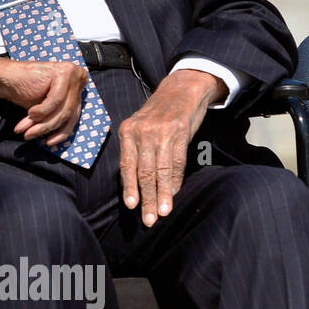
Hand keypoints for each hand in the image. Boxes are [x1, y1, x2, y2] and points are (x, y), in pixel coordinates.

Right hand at [0, 52, 88, 144]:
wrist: (5, 76)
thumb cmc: (25, 92)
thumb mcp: (46, 110)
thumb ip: (58, 118)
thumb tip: (62, 139)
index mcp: (78, 86)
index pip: (74, 116)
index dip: (61, 133)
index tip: (48, 142)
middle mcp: (78, 77)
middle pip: (69, 113)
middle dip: (47, 128)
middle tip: (31, 136)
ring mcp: (72, 73)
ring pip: (62, 110)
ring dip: (42, 124)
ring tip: (27, 130)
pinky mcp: (63, 73)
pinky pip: (55, 102)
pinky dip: (42, 111)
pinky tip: (30, 113)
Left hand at [118, 68, 225, 226]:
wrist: (182, 89)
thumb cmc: (159, 113)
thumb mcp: (140, 127)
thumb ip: (136, 151)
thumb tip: (135, 183)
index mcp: (127, 131)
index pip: (126, 165)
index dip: (130, 187)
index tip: (132, 206)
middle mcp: (141, 132)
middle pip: (143, 172)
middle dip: (145, 198)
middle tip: (148, 219)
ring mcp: (161, 133)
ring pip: (160, 171)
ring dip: (162, 195)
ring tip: (162, 213)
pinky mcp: (180, 133)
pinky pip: (177, 163)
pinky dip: (175, 181)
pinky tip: (173, 194)